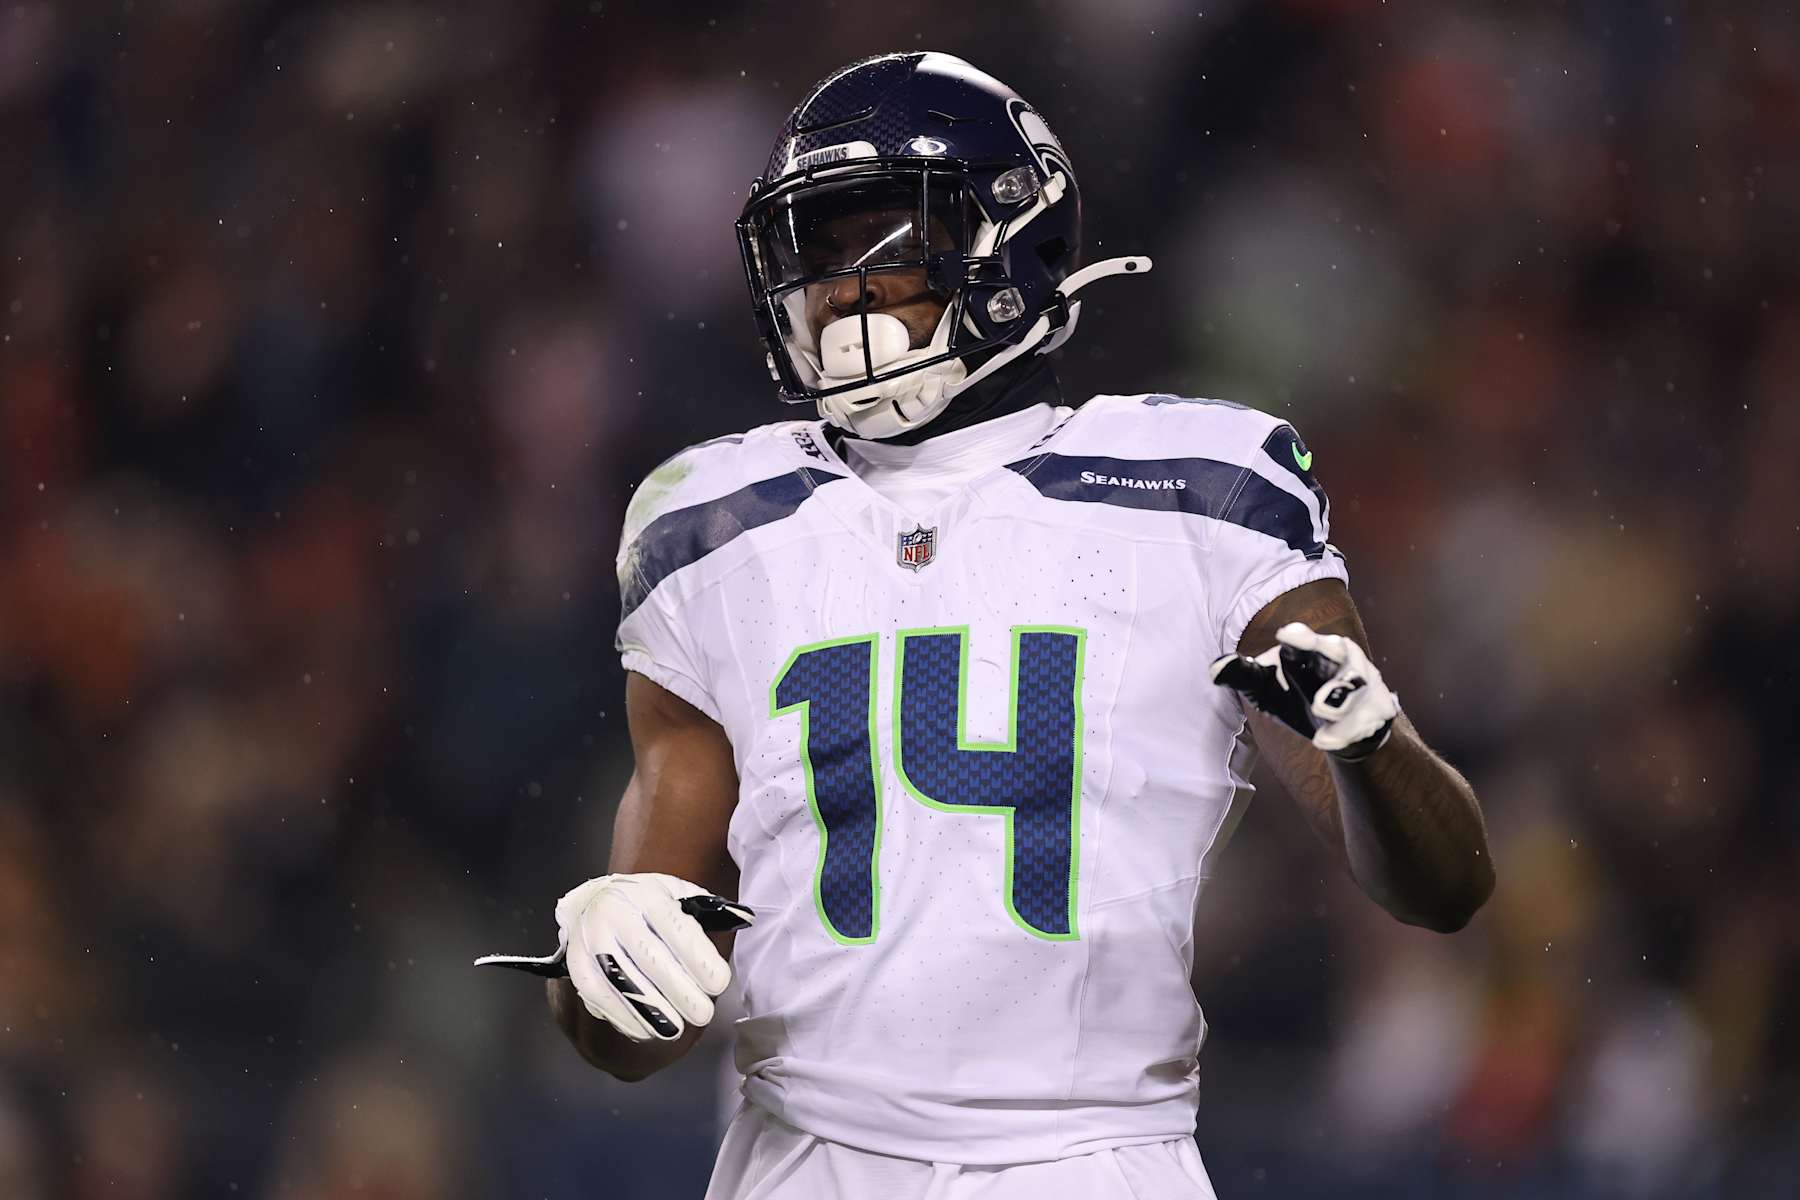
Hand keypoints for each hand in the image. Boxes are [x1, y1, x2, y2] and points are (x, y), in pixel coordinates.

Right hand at [555, 873, 752, 1042]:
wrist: (595, 901)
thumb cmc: (648, 904)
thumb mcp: (678, 894)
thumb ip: (707, 909)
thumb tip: (742, 919)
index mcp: (648, 893)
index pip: (677, 927)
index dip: (699, 958)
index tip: (719, 984)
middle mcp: (616, 912)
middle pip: (650, 957)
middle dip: (680, 991)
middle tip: (703, 1014)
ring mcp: (591, 937)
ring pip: (621, 978)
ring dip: (649, 1010)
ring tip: (674, 1030)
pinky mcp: (575, 961)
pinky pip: (595, 993)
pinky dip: (620, 1016)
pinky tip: (643, 1030)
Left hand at [1210, 622, 1397, 759]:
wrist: (1336, 730)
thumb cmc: (1297, 696)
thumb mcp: (1267, 687)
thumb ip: (1244, 675)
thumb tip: (1216, 668)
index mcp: (1314, 650)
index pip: (1308, 639)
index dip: (1300, 637)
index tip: (1284, 635)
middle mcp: (1343, 662)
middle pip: (1342, 653)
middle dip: (1329, 655)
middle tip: (1306, 656)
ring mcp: (1364, 686)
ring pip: (1357, 686)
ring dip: (1340, 697)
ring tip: (1319, 708)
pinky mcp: (1377, 712)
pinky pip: (1362, 722)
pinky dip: (1344, 732)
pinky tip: (1324, 741)